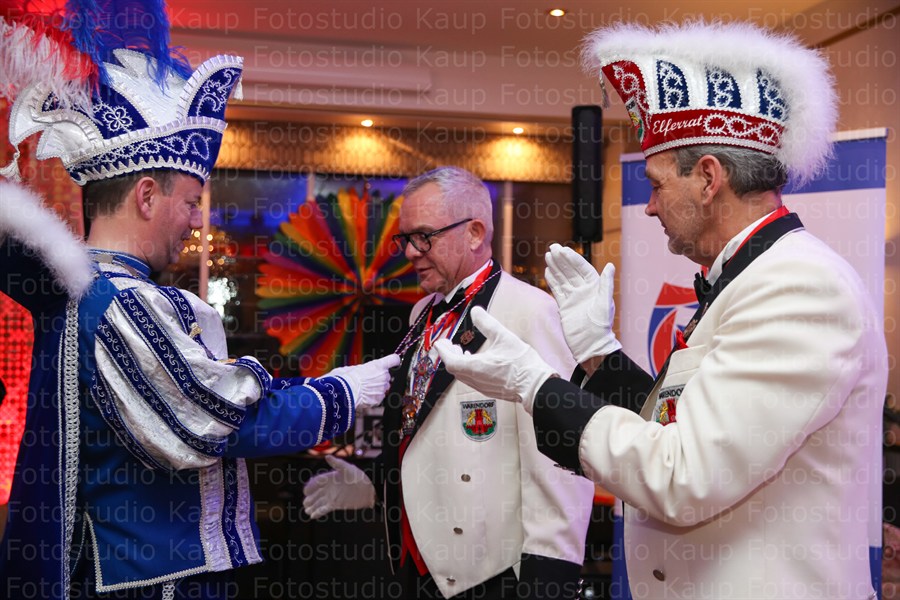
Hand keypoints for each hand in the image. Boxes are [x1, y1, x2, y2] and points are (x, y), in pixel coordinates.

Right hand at [302, 455, 375, 518]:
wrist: (368, 490)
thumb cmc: (359, 477)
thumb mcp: (348, 469)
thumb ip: (337, 463)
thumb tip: (328, 457)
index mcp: (330, 478)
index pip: (316, 482)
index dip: (310, 486)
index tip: (306, 491)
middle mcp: (329, 488)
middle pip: (315, 493)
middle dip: (309, 498)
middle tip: (306, 502)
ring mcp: (331, 497)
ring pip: (318, 502)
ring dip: (312, 506)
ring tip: (307, 510)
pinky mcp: (335, 505)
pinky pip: (324, 509)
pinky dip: (318, 512)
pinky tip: (313, 515)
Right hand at [327, 354, 400, 408]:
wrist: (344, 392)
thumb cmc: (346, 378)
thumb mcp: (353, 367)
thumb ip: (363, 368)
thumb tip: (361, 370)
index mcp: (378, 365)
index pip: (394, 359)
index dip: (394, 360)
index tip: (393, 361)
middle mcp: (383, 376)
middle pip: (387, 375)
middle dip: (379, 377)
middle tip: (368, 379)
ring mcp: (382, 388)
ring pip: (384, 386)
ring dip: (377, 387)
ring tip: (365, 388)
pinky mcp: (379, 398)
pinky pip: (379, 396)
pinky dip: (374, 396)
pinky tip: (364, 395)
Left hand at [434, 307, 556, 413]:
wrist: (536, 385)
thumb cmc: (521, 362)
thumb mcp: (503, 337)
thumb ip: (487, 323)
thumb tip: (475, 311)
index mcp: (474, 367)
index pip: (450, 360)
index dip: (443, 350)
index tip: (440, 342)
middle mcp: (475, 379)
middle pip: (454, 368)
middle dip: (449, 355)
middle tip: (449, 344)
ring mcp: (482, 387)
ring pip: (462, 375)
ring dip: (458, 362)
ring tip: (461, 351)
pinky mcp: (490, 390)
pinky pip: (471, 379)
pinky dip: (467, 369)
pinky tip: (476, 362)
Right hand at [544, 243, 621, 362]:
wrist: (590, 345)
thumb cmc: (601, 326)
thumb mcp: (605, 304)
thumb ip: (606, 284)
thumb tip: (610, 266)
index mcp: (595, 287)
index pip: (582, 268)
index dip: (573, 259)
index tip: (563, 250)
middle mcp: (584, 290)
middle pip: (571, 271)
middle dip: (562, 259)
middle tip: (552, 248)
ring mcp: (574, 298)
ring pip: (563, 279)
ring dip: (555, 267)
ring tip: (547, 255)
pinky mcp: (565, 306)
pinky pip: (557, 290)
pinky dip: (552, 281)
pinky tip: (547, 271)